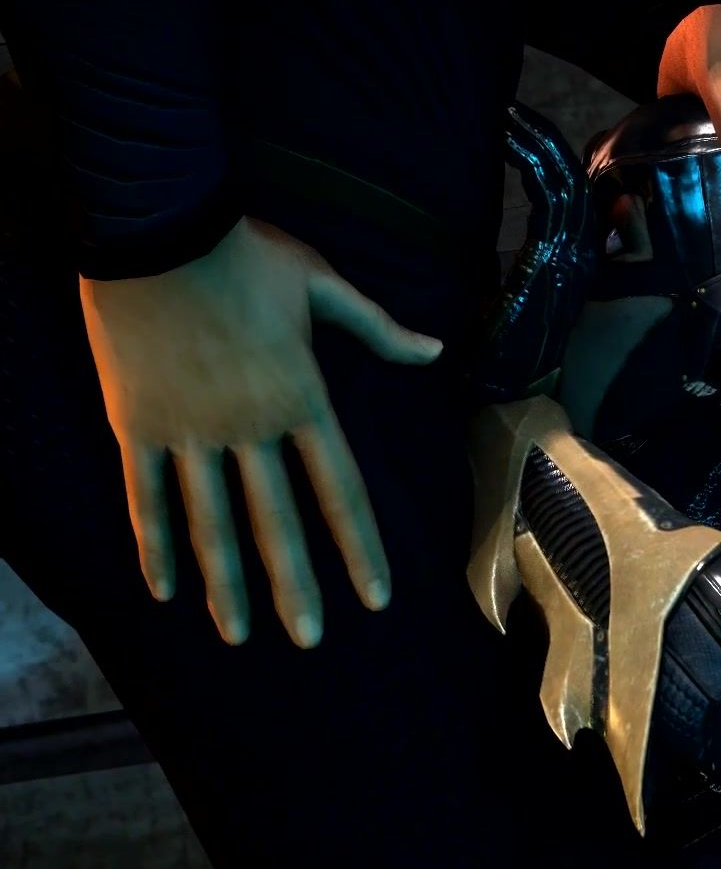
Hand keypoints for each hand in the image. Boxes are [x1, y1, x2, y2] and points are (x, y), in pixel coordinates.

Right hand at [80, 216, 442, 646]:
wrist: (158, 227)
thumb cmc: (248, 253)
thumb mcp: (325, 286)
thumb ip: (379, 329)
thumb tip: (437, 348)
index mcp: (304, 400)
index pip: (341, 492)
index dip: (359, 549)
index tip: (376, 599)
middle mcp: (250, 429)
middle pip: (277, 523)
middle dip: (295, 586)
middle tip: (308, 641)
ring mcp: (190, 432)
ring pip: (212, 523)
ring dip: (227, 583)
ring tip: (239, 635)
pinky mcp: (137, 426)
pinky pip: (145, 497)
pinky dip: (154, 545)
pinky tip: (165, 590)